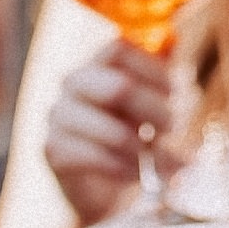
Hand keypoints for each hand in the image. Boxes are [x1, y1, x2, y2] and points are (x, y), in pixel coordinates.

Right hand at [44, 38, 172, 227]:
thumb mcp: (155, 97)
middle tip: (172, 127)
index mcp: (97, 62)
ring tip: (162, 159)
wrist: (106, 186)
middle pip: (118, 87)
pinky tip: (136, 171)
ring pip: (111, 129)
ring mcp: (59, 115)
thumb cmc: (134, 132)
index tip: (175, 93)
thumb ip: (162, 70)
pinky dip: (124, 167)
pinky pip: (96, 157)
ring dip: (143, 147)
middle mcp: (72, 83)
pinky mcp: (53, 149)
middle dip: (154, 111)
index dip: (153, 69)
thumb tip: (173, 41)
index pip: (119, 49)